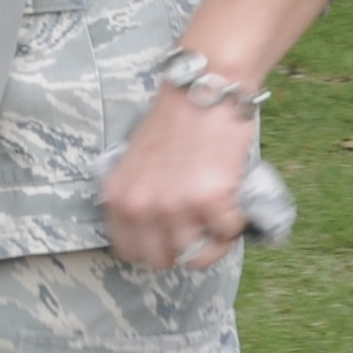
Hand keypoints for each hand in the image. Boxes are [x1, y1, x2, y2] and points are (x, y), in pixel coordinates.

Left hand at [101, 85, 257, 269]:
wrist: (202, 91)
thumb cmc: (172, 124)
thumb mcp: (135, 164)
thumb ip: (138, 200)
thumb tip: (156, 237)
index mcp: (118, 198)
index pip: (130, 252)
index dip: (154, 248)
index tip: (171, 237)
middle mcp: (141, 207)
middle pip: (163, 260)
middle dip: (183, 249)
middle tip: (199, 227)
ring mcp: (175, 207)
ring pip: (197, 256)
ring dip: (214, 240)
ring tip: (218, 215)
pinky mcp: (210, 201)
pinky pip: (227, 234)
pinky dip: (235, 221)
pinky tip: (231, 197)